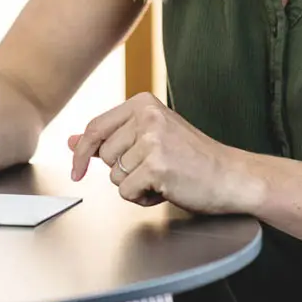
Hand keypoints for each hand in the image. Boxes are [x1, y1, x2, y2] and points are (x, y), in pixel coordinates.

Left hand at [68, 92, 259, 213]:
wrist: (229, 176)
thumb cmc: (190, 157)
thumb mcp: (150, 136)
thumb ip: (111, 136)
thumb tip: (72, 141)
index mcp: (142, 103)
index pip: (95, 126)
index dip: (82, 151)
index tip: (76, 170)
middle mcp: (146, 116)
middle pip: (104, 154)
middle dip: (121, 170)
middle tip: (151, 169)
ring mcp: (152, 140)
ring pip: (114, 175)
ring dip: (134, 185)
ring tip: (161, 178)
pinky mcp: (157, 166)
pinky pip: (126, 192)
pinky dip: (141, 198)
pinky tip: (164, 189)